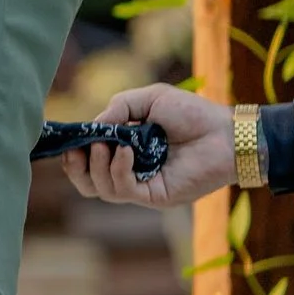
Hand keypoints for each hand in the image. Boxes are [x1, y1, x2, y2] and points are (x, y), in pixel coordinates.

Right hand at [63, 81, 232, 208]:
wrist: (225, 132)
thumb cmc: (192, 113)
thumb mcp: (148, 99)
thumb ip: (118, 108)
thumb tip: (92, 128)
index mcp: (125, 149)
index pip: (89, 161)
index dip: (74, 154)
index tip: (68, 141)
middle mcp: (130, 170)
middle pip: (88, 184)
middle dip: (75, 169)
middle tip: (77, 151)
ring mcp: (142, 185)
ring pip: (102, 190)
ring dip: (96, 168)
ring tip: (103, 146)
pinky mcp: (155, 196)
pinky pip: (124, 190)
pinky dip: (118, 170)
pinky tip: (126, 152)